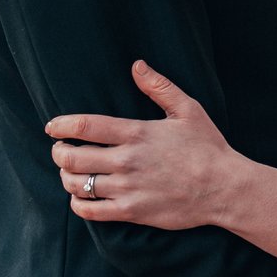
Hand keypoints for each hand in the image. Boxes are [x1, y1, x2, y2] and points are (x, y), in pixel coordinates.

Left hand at [47, 61, 246, 230]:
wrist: (224, 188)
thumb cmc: (207, 147)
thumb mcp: (188, 110)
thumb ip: (159, 87)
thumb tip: (137, 65)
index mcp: (137, 133)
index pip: (84, 127)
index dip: (60, 126)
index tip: (52, 127)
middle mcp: (127, 161)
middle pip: (72, 157)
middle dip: (58, 153)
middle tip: (60, 151)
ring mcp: (128, 188)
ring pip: (77, 184)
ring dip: (66, 177)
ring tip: (69, 173)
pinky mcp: (132, 211)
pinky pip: (90, 211)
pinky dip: (78, 203)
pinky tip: (82, 197)